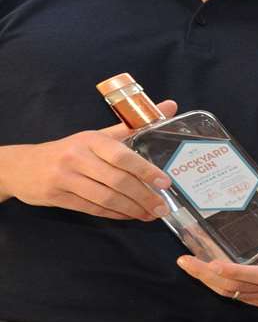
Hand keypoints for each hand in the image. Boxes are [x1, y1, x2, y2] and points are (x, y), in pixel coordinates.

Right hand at [0, 101, 178, 219]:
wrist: (22, 165)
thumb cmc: (70, 149)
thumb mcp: (96, 136)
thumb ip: (132, 126)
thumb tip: (171, 106)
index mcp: (91, 140)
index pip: (122, 156)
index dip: (145, 171)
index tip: (165, 183)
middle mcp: (77, 157)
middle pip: (116, 181)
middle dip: (143, 197)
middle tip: (162, 208)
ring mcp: (64, 178)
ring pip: (105, 198)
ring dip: (131, 209)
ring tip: (150, 215)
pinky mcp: (56, 197)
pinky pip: (91, 209)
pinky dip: (114, 214)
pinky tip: (129, 216)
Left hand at [176, 178, 257, 306]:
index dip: (238, 273)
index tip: (215, 264)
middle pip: (240, 287)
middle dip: (210, 276)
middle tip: (187, 262)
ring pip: (235, 294)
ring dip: (209, 282)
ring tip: (189, 265)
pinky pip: (239, 297)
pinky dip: (220, 286)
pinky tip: (205, 274)